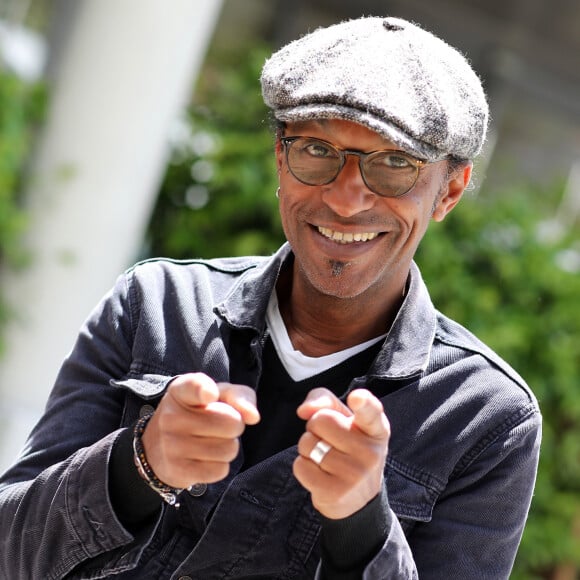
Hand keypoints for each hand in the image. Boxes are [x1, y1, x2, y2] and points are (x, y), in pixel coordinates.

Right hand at [141, 372, 259, 487]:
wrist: (160, 446)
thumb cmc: (200, 413)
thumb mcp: (218, 395)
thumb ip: (240, 396)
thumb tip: (253, 416)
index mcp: (181, 390)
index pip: (193, 387)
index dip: (204, 390)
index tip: (210, 394)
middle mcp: (171, 416)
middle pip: (232, 423)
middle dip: (235, 426)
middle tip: (220, 426)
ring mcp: (171, 445)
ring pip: (228, 449)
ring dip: (228, 447)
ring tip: (211, 441)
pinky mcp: (177, 470)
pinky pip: (220, 470)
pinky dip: (220, 466)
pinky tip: (204, 459)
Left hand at [293, 388, 389, 518]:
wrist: (358, 499)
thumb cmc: (348, 446)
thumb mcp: (345, 418)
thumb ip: (325, 401)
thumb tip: (304, 410)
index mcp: (376, 429)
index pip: (371, 412)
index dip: (363, 402)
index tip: (357, 397)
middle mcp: (370, 451)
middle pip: (321, 420)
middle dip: (315, 427)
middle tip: (329, 440)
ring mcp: (354, 474)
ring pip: (307, 443)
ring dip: (308, 448)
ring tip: (325, 458)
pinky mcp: (336, 492)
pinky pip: (300, 466)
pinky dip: (303, 467)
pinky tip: (320, 474)